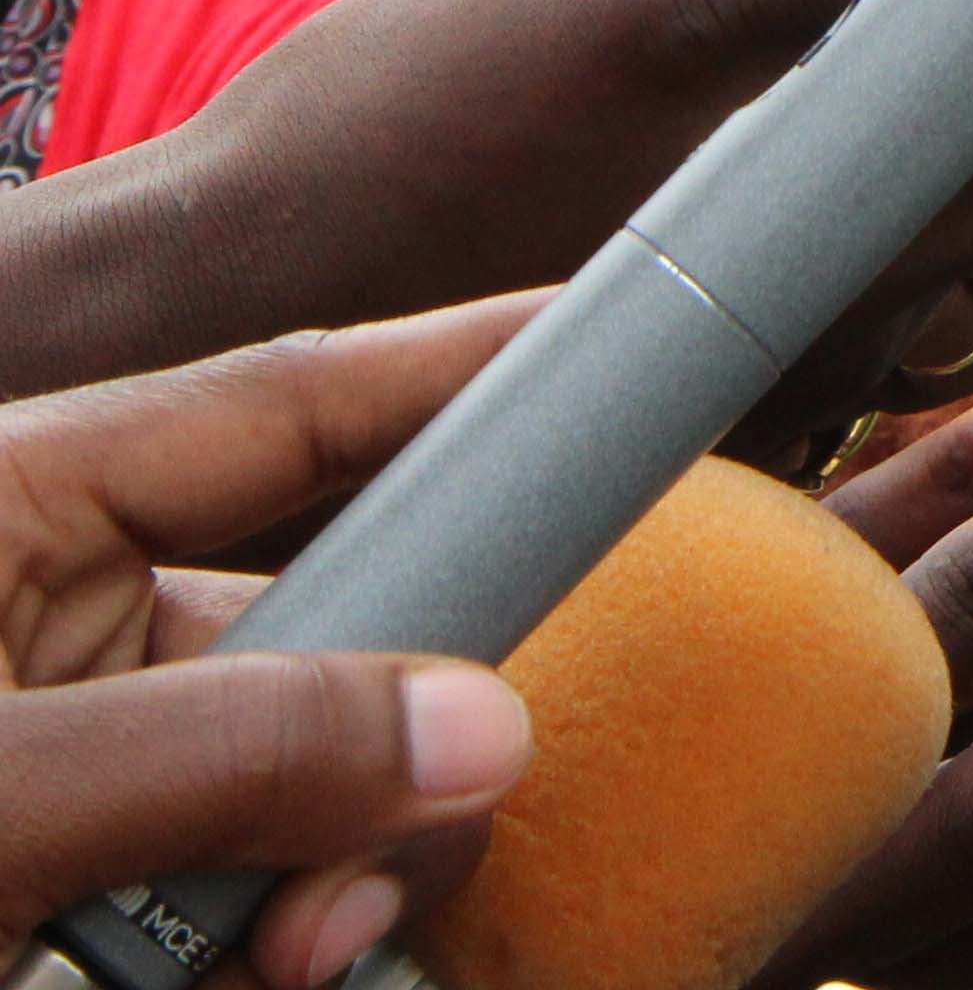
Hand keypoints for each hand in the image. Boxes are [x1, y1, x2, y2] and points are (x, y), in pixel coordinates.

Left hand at [0, 296, 546, 989]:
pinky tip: (238, 984)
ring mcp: (67, 748)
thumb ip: (231, 750)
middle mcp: (46, 610)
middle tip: (369, 881)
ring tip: (272, 972)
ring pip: (298, 777)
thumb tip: (480, 732)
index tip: (622, 337)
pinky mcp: (71, 868)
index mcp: (11, 507)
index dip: (461, 365)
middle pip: (328, 622)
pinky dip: (262, 943)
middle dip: (388, 749)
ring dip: (325, 882)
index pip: (287, 402)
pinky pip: (233, 885)